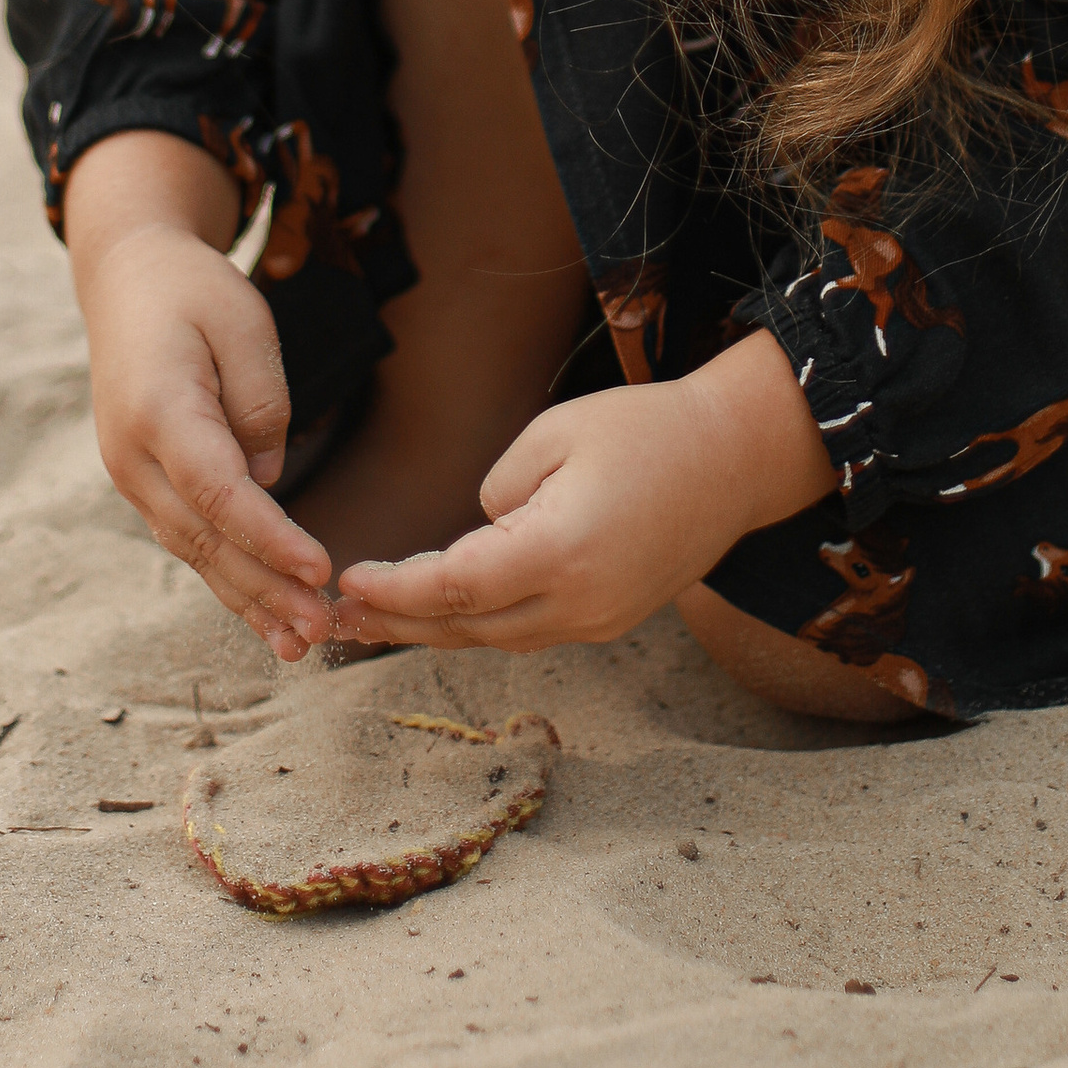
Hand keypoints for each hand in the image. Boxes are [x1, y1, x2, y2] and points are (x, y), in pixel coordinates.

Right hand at [63, 137, 333, 656]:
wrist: (126, 279)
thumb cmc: (193, 291)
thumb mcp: (242, 321)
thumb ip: (262, 402)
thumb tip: (269, 482)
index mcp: (158, 409)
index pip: (218, 491)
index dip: (269, 538)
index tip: (320, 570)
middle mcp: (132, 455)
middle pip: (204, 537)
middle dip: (264, 590)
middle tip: (321, 632)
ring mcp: (131, 474)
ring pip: (194, 550)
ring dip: (247, 599)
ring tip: (300, 643)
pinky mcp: (144, 483)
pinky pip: (189, 538)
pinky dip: (228, 578)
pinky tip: (265, 613)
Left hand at [330, 329, 834, 654]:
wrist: (734, 460)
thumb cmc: (645, 429)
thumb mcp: (555, 433)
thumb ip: (498, 491)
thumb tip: (477, 533)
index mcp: (560, 550)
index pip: (454, 588)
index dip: (393, 592)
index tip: (347, 581)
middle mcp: (580, 602)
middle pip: (466, 628)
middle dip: (396, 624)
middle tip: (333, 618)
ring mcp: (598, 620)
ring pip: (495, 638)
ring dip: (432, 630)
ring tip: (369, 621)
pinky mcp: (609, 620)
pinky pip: (527, 630)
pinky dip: (478, 623)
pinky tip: (440, 610)